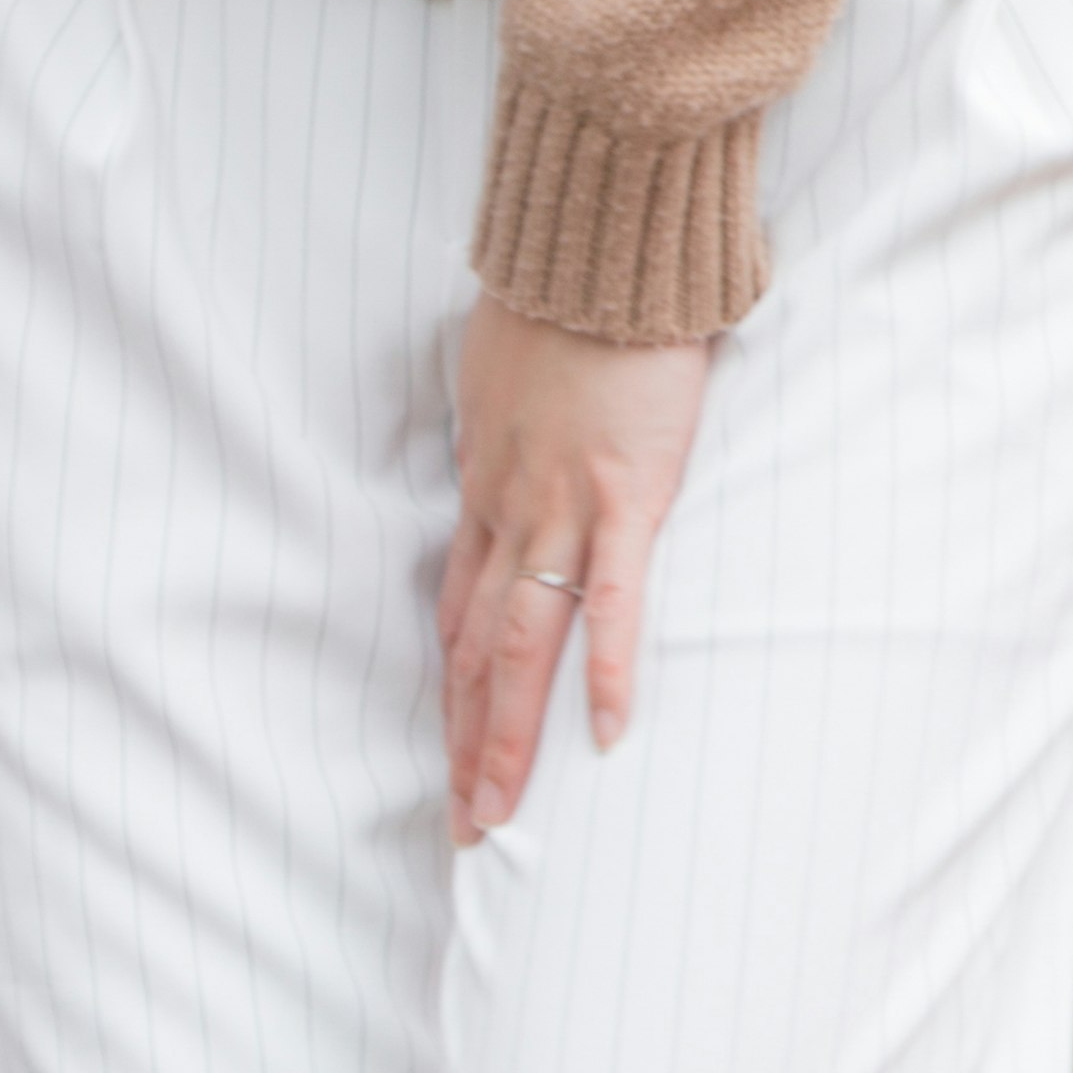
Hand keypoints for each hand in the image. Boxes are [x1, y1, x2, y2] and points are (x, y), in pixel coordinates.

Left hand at [439, 296, 709, 843]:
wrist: (599, 245)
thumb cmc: (561, 299)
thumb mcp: (504, 376)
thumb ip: (509, 430)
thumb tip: (512, 446)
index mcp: (484, 491)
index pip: (455, 615)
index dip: (449, 692)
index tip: (446, 755)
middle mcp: (507, 514)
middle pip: (472, 654)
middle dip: (464, 746)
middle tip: (463, 828)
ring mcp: (562, 509)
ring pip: (521, 646)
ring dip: (508, 737)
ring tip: (501, 813)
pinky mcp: (626, 493)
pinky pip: (614, 598)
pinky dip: (609, 669)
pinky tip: (608, 733)